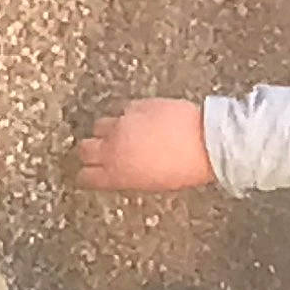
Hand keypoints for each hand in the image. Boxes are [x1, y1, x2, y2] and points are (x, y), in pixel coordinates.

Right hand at [74, 99, 214, 191]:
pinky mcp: (136, 105)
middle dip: (90, 152)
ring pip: (99, 126)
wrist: (205, 141)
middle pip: (84, 149)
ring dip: (106, 131)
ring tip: (121, 135)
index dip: (86, 176)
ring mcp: (123, 124)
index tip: (88, 174)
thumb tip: (123, 171)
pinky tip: (140, 121)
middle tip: (99, 153)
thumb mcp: (153, 183)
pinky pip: (123, 111)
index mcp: (117, 174)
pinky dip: (128, 117)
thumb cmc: (186, 169)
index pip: (86, 176)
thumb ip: (130, 176)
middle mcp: (114, 148)